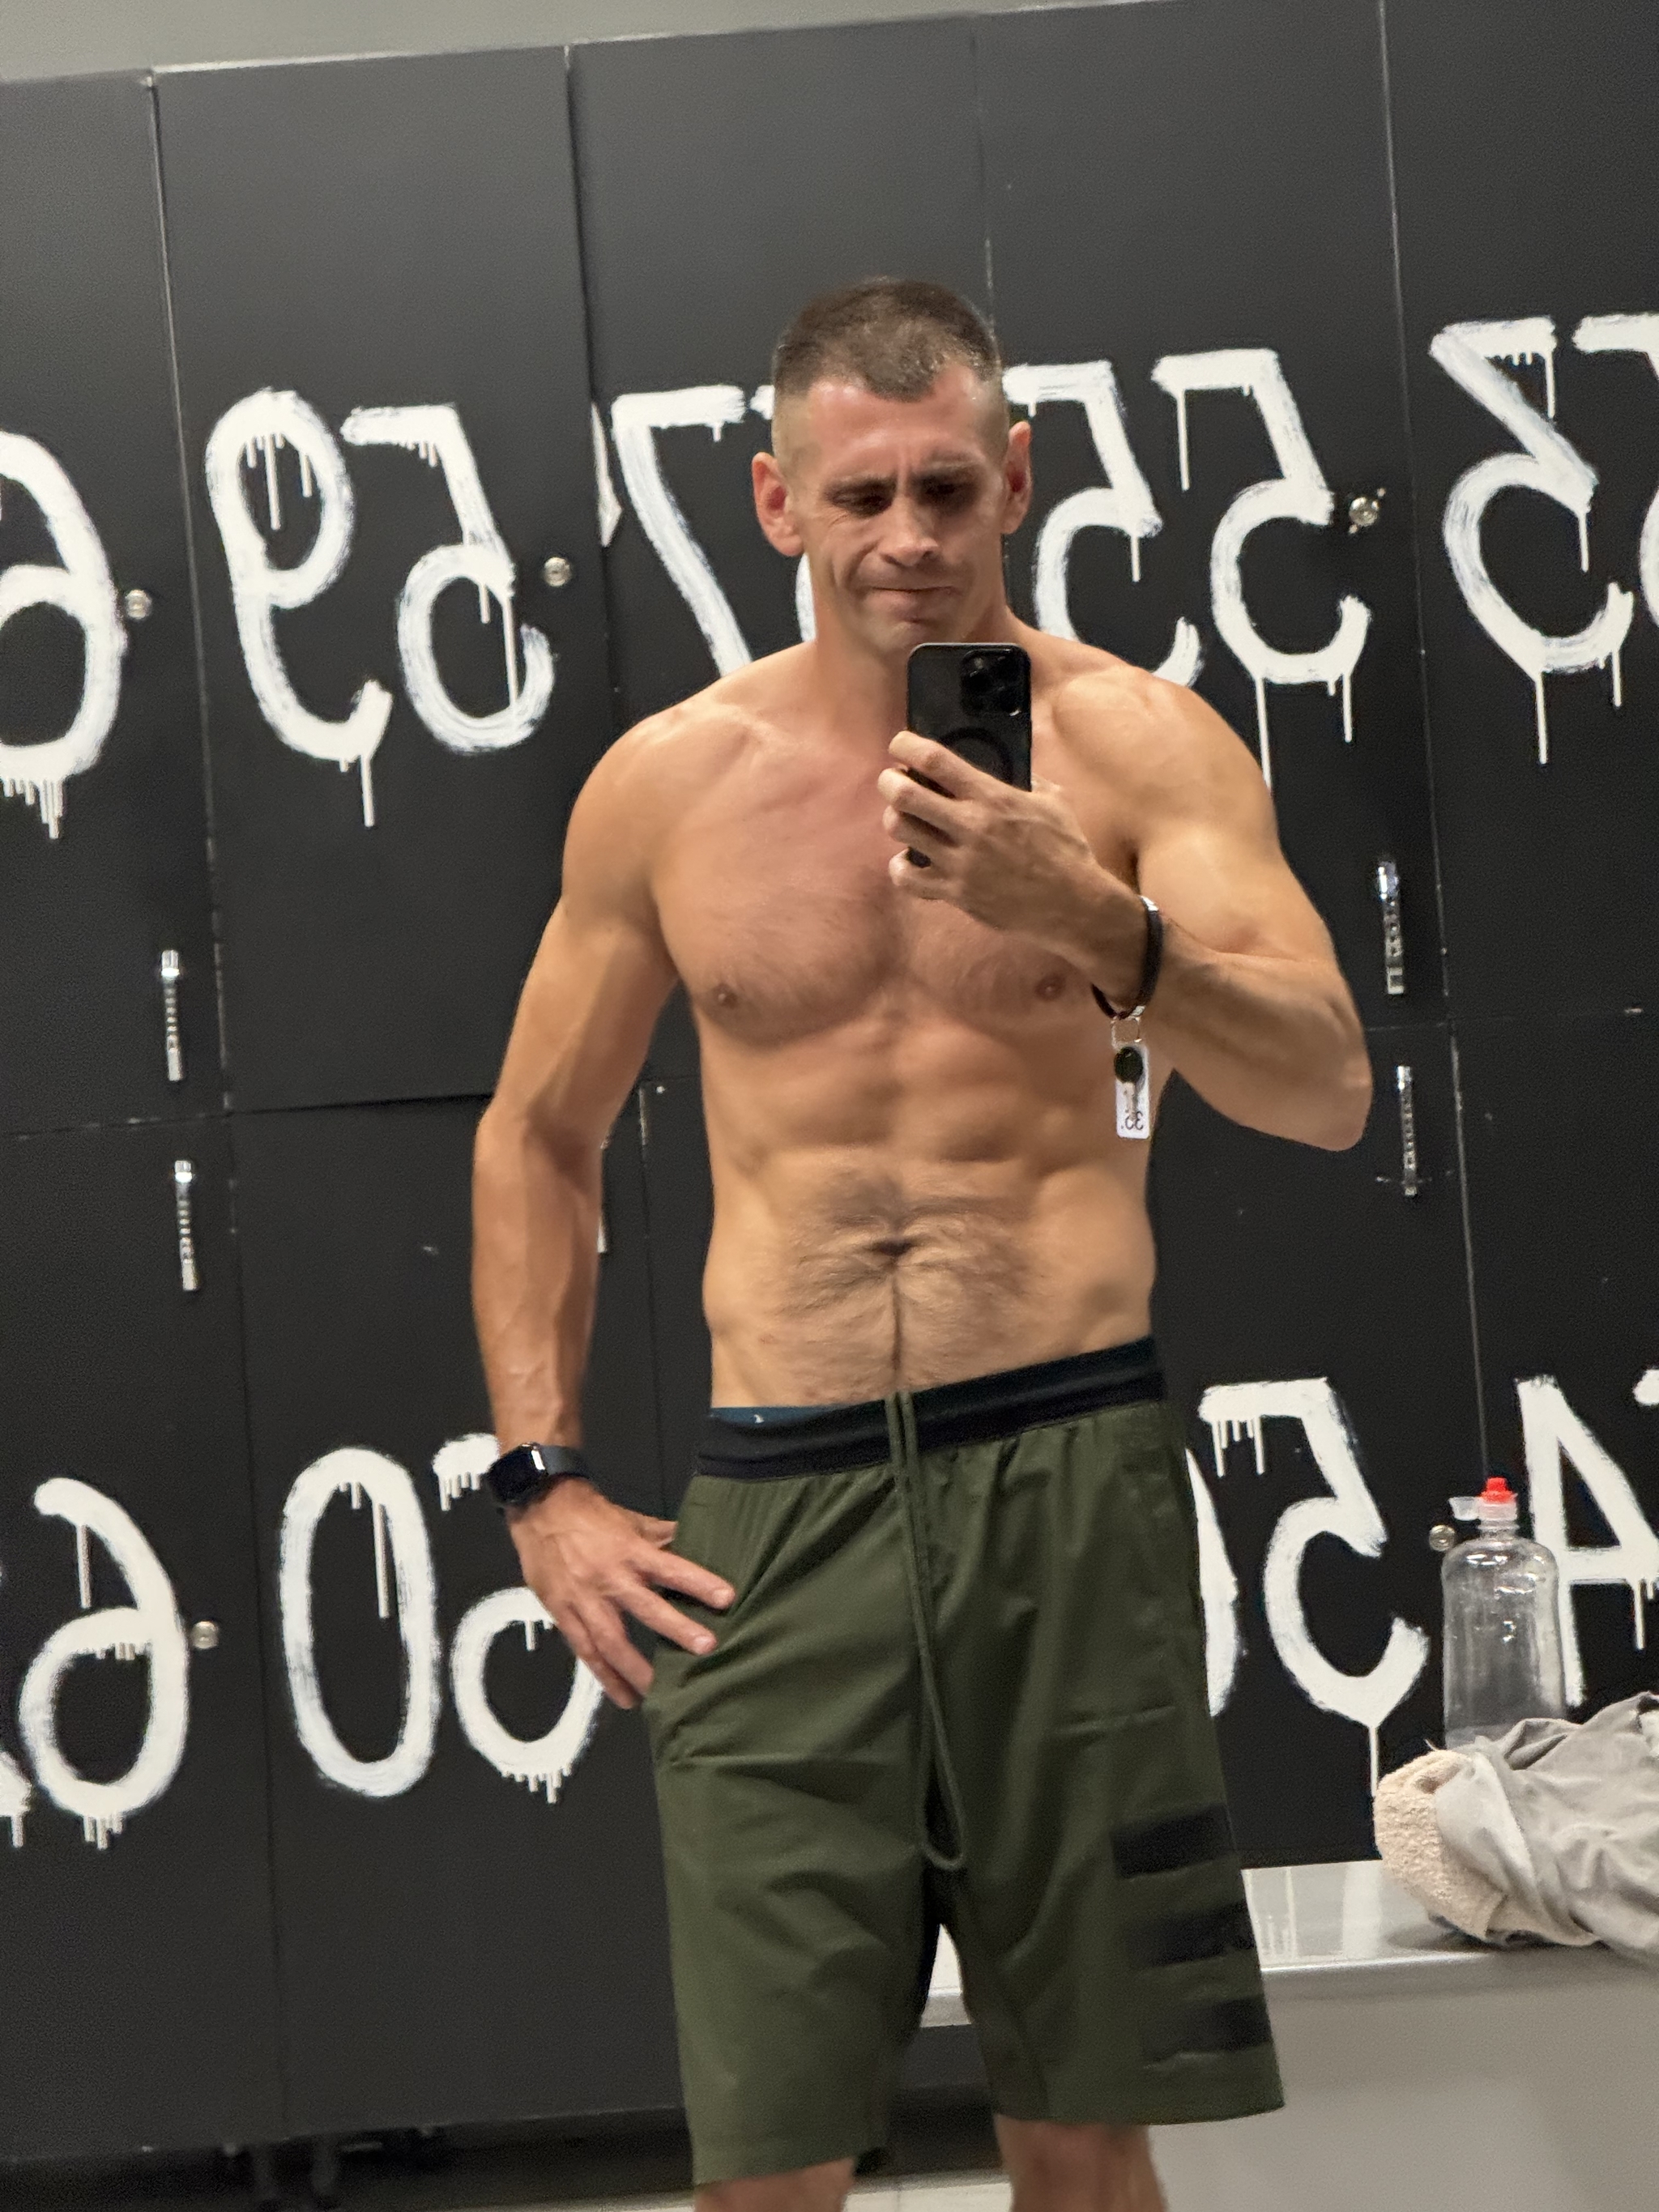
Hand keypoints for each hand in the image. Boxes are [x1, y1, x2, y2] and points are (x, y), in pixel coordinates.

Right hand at [507, 1479, 733, 1709]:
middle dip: (675, 1628)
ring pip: (611, 1640)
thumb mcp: (632, 1520)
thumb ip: (663, 1537)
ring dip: (636, 1669)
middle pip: (644, 1608)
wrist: (540, 1508)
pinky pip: (585, 1650)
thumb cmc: (591, 1515)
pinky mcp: (562, 1614)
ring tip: (661, 1692)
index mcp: (630, 1550)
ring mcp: (583, 1599)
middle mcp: (608, 1578)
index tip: (726, 1598)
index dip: (697, 1582)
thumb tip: (699, 1541)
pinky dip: (605, 1676)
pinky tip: (624, 1696)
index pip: (670, 1567)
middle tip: (705, 1648)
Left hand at [879, 731, 1142, 979]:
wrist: (1073, 904)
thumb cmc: (1066, 850)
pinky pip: (907, 878)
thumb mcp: (1053, 801)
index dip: (906, 747)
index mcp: (993, 797)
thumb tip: (1011, 761)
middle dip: (889, 782)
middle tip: (892, 781)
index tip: (899, 746)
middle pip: (905, 795)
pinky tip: (909, 860)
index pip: (935, 760)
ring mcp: (961, 862)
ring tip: (904, 819)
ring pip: (901, 832)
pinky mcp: (956, 893)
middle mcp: (971, 826)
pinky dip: (901, 866)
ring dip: (895, 820)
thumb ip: (1027, 778)